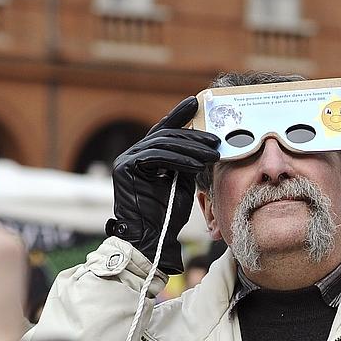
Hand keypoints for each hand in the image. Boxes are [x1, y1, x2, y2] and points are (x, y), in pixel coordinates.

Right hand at [108, 97, 219, 273]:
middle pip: (165, 135)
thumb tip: (202, 143)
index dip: (179, 115)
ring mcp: (126, 160)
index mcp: (144, 156)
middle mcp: (132, 155)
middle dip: (193, 136)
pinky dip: (178, 159)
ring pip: (162, 144)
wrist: (151, 239)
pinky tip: (197, 165)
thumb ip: (186, 161)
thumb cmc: (167, 215)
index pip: (164, 131)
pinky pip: (155, 157)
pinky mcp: (125, 169)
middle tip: (216, 139)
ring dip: (191, 148)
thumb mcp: (182, 181)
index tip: (196, 102)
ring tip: (213, 154)